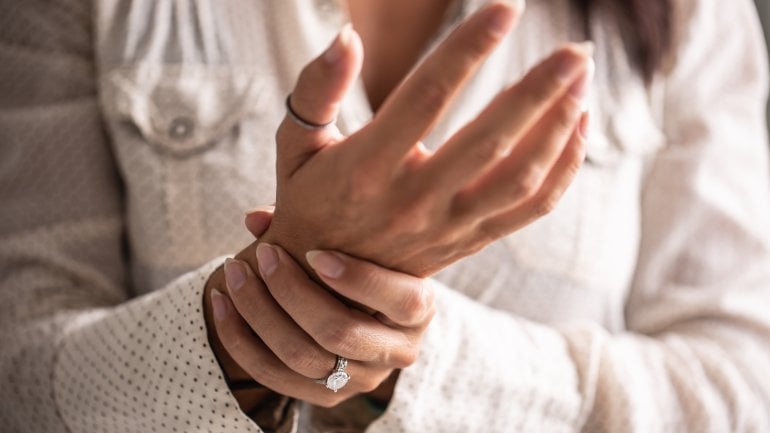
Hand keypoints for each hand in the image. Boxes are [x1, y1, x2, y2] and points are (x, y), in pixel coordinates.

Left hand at [209, 244, 433, 406]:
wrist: (357, 309)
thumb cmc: (358, 260)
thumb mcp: (355, 241)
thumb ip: (314, 222)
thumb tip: (254, 219)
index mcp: (418, 310)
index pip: (403, 300)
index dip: (358, 279)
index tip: (315, 252)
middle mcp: (398, 351)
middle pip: (339, 331)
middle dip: (291, 291)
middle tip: (263, 255)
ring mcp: (363, 379)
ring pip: (301, 356)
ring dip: (258, 312)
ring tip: (234, 274)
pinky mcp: (327, 396)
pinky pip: (275, 375)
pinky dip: (240, 338)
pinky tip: (220, 303)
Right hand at [259, 1, 592, 276]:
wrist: (323, 286)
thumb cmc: (308, 202)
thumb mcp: (294, 146)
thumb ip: (316, 89)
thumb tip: (347, 37)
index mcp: (366, 168)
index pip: (425, 98)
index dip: (468, 50)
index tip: (506, 9)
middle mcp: (411, 200)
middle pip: (488, 141)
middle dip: (539, 90)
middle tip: (574, 49)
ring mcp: (447, 226)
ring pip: (519, 179)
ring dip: (558, 127)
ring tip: (582, 78)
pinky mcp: (469, 241)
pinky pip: (528, 210)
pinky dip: (562, 170)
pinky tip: (578, 126)